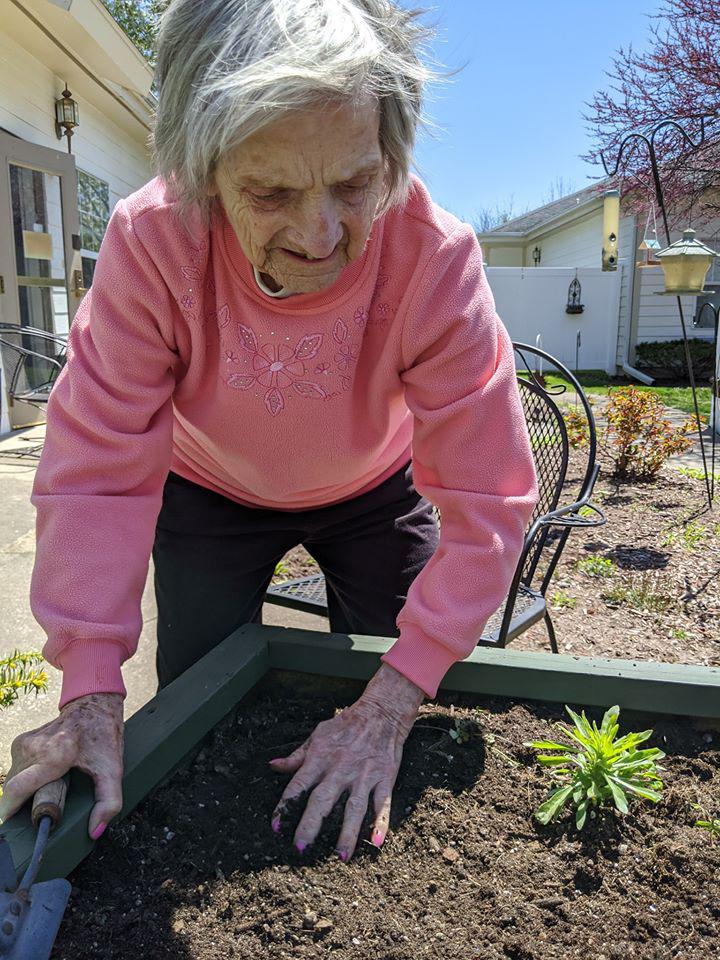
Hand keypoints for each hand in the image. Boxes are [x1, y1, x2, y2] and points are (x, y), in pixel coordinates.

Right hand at [0, 693, 123, 839]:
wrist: (94, 705)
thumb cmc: (103, 737)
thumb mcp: (113, 770)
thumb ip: (109, 802)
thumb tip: (95, 831)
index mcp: (55, 754)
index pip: (17, 790)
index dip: (11, 811)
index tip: (14, 825)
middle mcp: (34, 747)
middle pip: (15, 790)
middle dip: (24, 804)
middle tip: (47, 802)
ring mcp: (24, 742)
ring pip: (14, 781)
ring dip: (26, 791)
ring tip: (51, 784)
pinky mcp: (20, 741)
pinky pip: (15, 770)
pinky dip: (26, 778)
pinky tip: (45, 774)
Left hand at [268, 663, 423, 860]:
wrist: (381, 712)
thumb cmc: (346, 724)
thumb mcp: (318, 735)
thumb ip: (297, 755)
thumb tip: (273, 766)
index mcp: (321, 758)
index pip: (299, 784)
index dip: (286, 805)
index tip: (276, 825)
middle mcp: (341, 769)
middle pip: (323, 800)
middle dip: (311, 824)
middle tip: (300, 847)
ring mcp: (364, 775)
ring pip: (354, 808)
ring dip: (347, 833)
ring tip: (341, 856)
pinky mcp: (384, 778)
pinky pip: (383, 803)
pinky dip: (380, 823)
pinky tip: (376, 842)